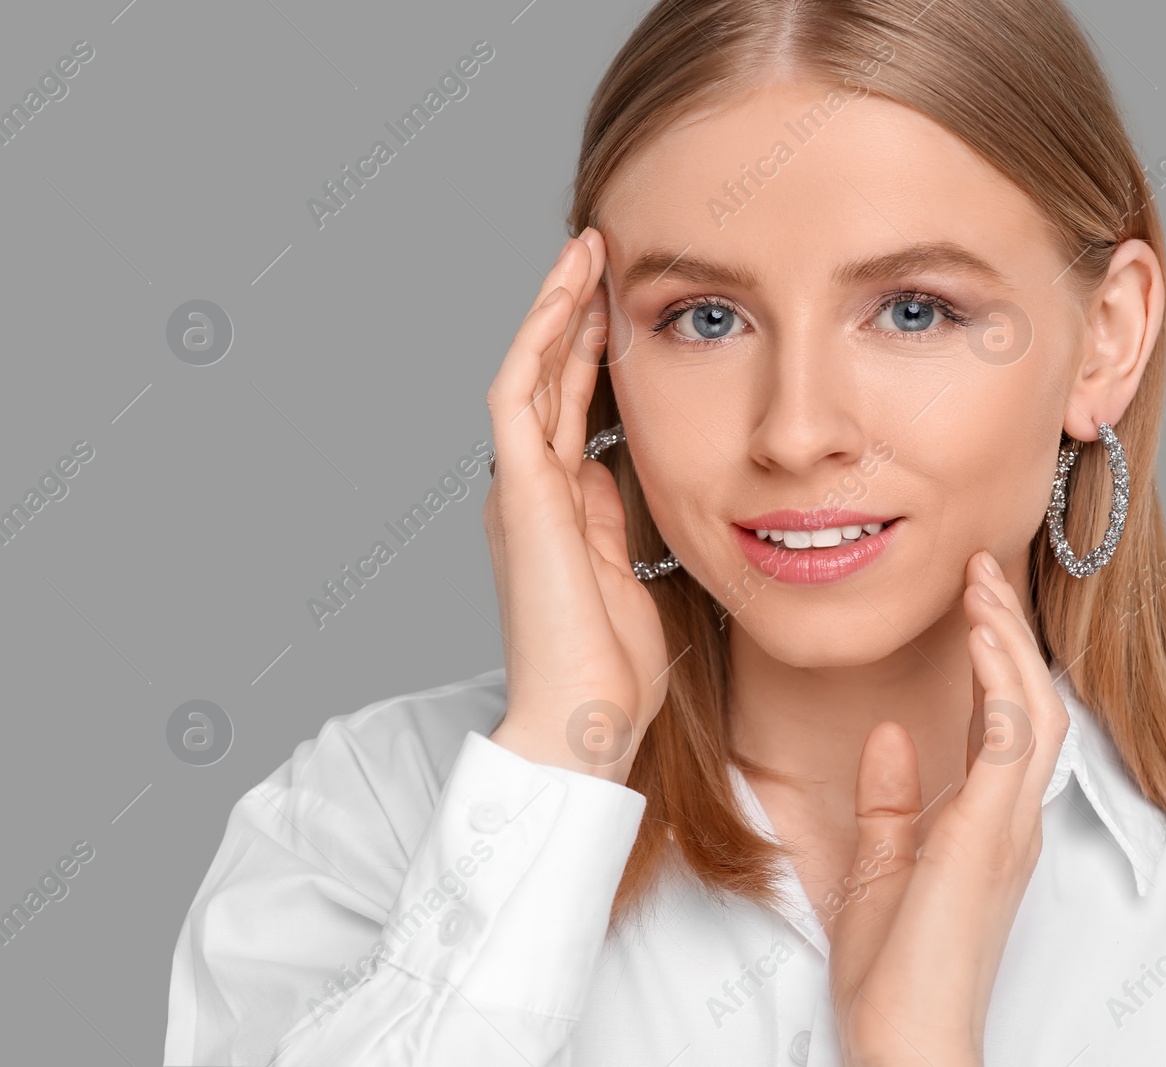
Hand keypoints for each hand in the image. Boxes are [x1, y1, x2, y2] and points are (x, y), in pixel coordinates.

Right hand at [483, 227, 669, 783]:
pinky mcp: (518, 492)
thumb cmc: (614, 667)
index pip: (574, 409)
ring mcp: (520, 488)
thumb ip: (621, 519)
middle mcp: (532, 489)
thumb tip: (625, 471)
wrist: (586, 721)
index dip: (593, 353)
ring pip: (530, 372)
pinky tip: (566, 294)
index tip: (625, 305)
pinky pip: (519, 395)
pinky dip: (539, 340)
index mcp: (560, 507)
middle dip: (575, 314)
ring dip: (556, 308)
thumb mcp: (634, 573)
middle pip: (550, 379)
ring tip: (585, 249)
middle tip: (602, 251)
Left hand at [828, 550, 1070, 1066]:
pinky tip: (978, 638)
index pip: (1008, 720)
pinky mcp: (988, 835)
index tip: (970, 601)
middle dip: (1009, 633)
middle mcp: (1014, 819)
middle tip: (982, 572)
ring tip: (982, 585)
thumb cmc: (897, 972)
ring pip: (1032, 709)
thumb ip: (891, 802)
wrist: (907, 1041)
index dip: (996, 656)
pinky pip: (1007, 742)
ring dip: (1008, 642)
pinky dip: (999, 684)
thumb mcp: (883, 866)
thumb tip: (887, 737)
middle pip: (1033, 700)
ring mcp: (1008, 826)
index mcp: (993, 824)